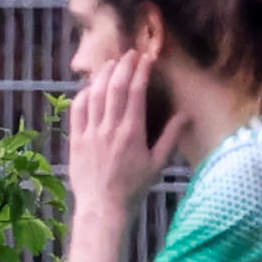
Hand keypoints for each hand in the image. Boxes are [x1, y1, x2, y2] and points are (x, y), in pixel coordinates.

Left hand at [66, 51, 183, 221]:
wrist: (103, 206)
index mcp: (132, 132)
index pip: (136, 92)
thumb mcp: (158, 163)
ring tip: (112, 64)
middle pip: (115, 88)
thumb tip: (185, 114)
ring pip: (95, 95)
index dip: (141, 71)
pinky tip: (90, 87)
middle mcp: (109, 129)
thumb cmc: (134, 187)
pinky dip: (83, 95)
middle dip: (123, 66)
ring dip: (103, 76)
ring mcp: (90, 133)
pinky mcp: (75, 140)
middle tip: (130, 54)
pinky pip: (77, 111)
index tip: (146, 58)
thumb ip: (170, 136)